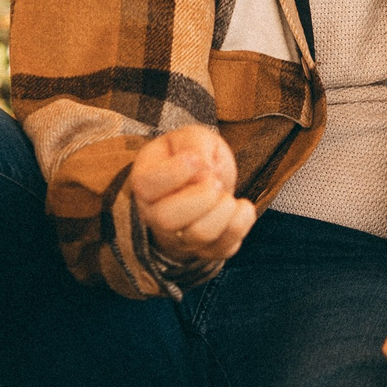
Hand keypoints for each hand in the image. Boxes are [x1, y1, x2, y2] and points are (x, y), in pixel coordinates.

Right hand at [131, 125, 256, 270]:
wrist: (205, 182)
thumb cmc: (194, 156)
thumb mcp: (192, 136)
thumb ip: (195, 144)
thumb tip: (204, 170)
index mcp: (145, 181)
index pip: (146, 185)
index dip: (175, 172)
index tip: (197, 159)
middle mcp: (155, 214)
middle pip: (167, 219)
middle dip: (201, 196)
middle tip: (215, 181)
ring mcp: (180, 237)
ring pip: (198, 235)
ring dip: (223, 211)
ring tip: (227, 195)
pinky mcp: (207, 249)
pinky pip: (223, 248)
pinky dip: (240, 225)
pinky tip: (241, 207)